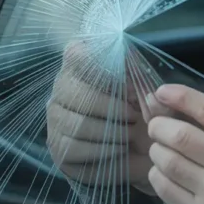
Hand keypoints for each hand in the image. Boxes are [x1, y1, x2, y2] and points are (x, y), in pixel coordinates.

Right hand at [46, 41, 172, 195]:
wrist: (134, 151)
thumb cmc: (138, 113)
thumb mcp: (148, 96)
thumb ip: (147, 88)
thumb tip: (145, 93)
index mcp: (81, 64)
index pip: (75, 52)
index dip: (98, 64)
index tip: (122, 80)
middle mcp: (62, 86)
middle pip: (79, 94)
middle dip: (113, 108)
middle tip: (133, 116)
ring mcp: (55, 116)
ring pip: (79, 123)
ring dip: (111, 131)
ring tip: (129, 133)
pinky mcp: (56, 144)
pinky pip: (76, 146)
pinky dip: (103, 149)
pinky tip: (118, 147)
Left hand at [145, 84, 203, 203]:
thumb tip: (184, 109)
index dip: (181, 97)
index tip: (163, 92)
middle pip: (181, 136)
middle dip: (160, 125)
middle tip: (157, 124)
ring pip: (167, 162)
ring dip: (157, 149)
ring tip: (162, 148)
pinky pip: (164, 188)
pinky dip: (159, 174)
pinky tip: (167, 172)